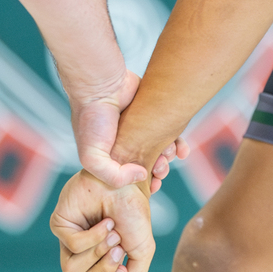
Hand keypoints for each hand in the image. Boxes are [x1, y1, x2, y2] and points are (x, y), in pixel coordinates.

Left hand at [49, 170, 154, 271]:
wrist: (127, 182)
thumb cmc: (134, 212)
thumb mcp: (143, 250)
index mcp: (100, 261)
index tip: (124, 268)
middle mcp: (83, 253)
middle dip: (104, 271)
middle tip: (118, 251)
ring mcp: (69, 239)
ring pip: (71, 271)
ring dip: (97, 255)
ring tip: (112, 236)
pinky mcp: (60, 225)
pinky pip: (71, 246)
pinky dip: (92, 237)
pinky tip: (103, 223)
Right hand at [67, 70, 188, 191]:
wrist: (100, 84)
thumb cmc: (91, 120)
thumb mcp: (91, 159)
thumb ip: (114, 177)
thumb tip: (142, 175)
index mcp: (112, 156)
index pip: (131, 178)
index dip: (145, 185)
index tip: (154, 187)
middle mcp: (126, 144)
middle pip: (150, 164)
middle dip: (159, 170)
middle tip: (161, 168)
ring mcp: (141, 129)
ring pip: (161, 150)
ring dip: (169, 156)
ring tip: (169, 155)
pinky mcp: (153, 114)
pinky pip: (172, 133)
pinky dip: (179, 144)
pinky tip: (181, 150)